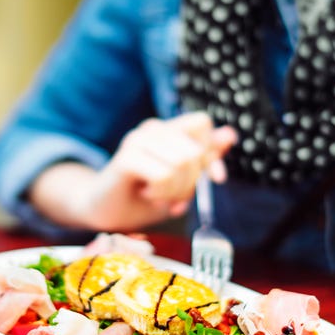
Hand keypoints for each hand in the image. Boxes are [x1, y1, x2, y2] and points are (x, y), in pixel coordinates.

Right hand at [46, 112, 236, 231]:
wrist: (104, 211)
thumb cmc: (143, 195)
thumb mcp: (182, 179)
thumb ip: (204, 158)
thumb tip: (230, 134)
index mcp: (167, 129)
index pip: (202, 123)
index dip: (212, 153)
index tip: (215, 179)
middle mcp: (152, 129)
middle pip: (195, 151)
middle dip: (191, 183)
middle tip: (173, 196)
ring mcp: (137, 140)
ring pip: (182, 163)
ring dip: (175, 190)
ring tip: (158, 195)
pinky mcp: (126, 158)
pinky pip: (163, 175)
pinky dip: (161, 193)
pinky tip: (147, 193)